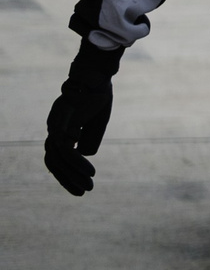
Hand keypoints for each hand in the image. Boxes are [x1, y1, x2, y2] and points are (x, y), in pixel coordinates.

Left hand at [44, 42, 121, 194]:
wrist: (95, 76)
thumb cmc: (96, 98)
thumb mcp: (97, 124)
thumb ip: (90, 140)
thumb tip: (84, 155)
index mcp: (59, 131)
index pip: (56, 160)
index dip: (67, 176)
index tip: (81, 190)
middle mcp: (53, 129)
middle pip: (53, 161)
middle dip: (68, 179)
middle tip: (85, 193)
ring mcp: (56, 124)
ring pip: (59, 156)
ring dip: (74, 171)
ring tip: (90, 182)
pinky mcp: (63, 120)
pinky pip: (66, 144)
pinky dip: (75, 159)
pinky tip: (89, 169)